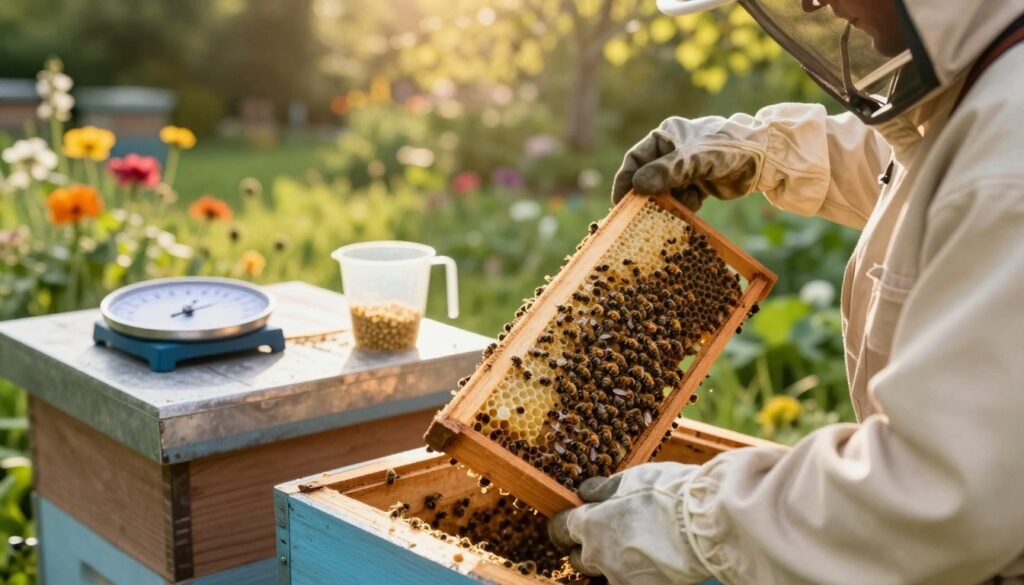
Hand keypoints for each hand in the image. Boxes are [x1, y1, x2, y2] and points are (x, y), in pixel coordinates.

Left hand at [547, 463, 710, 584]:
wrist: (706, 521)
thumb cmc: (669, 493)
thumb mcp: (631, 478)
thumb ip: (604, 489)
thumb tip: (587, 494)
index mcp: (590, 525)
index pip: (561, 529)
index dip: (567, 524)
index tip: (574, 522)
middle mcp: (598, 555)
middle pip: (580, 557)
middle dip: (590, 547)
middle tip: (613, 535)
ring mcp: (620, 578)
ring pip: (605, 575)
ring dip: (614, 565)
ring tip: (637, 551)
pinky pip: (629, 583)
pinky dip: (637, 576)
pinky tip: (652, 564)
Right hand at [611, 115, 767, 210]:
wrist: (765, 157)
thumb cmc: (727, 147)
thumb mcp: (694, 158)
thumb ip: (667, 171)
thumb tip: (637, 186)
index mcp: (666, 136)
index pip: (636, 159)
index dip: (625, 180)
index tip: (620, 201)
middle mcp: (673, 152)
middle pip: (649, 177)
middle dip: (647, 196)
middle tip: (641, 214)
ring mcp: (686, 169)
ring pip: (666, 191)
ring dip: (668, 203)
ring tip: (675, 208)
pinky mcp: (699, 184)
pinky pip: (683, 199)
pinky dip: (685, 206)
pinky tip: (695, 204)